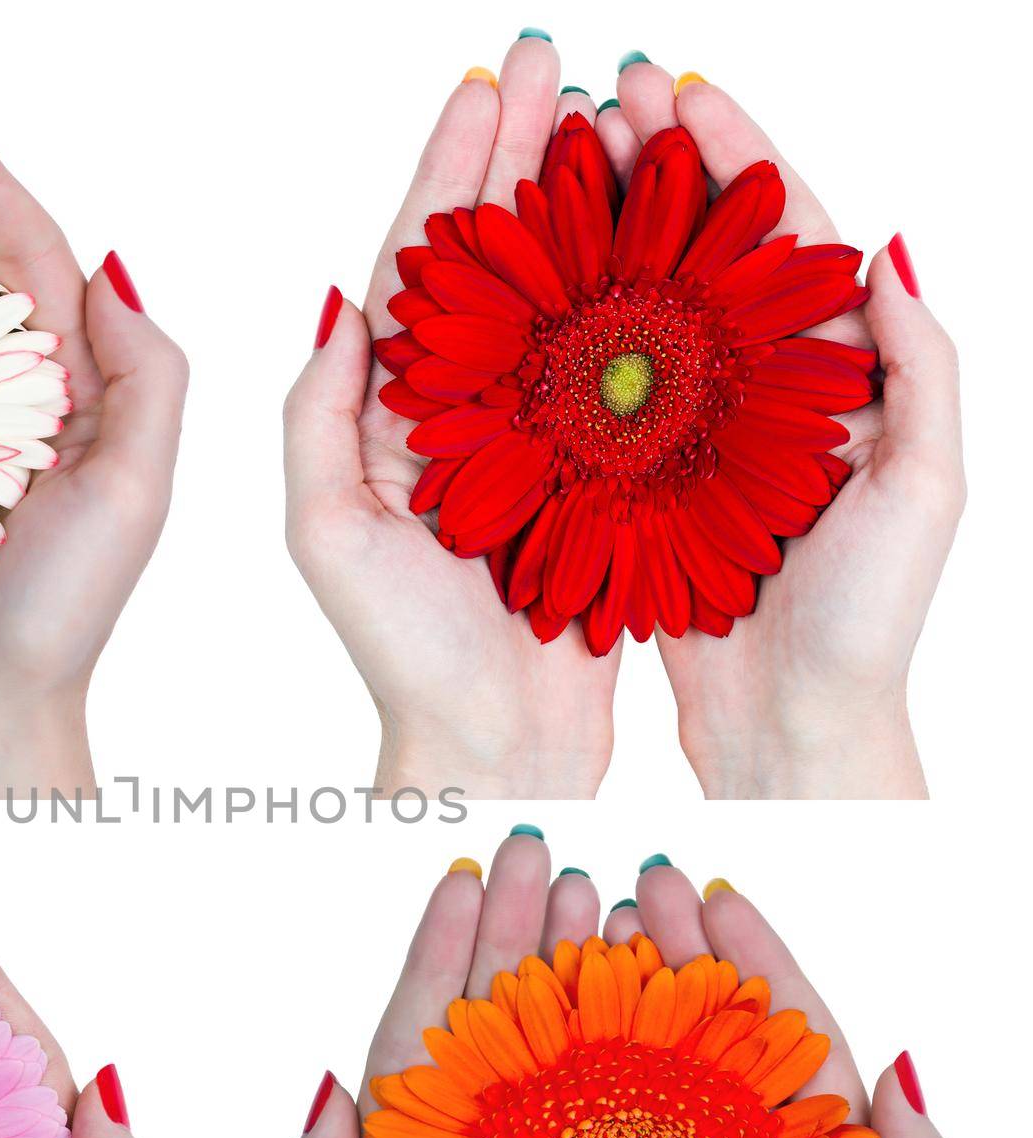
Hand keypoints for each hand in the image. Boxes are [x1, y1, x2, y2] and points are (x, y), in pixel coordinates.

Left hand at [269, 832, 621, 1137]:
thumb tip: (329, 1082)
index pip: (418, 1026)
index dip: (440, 948)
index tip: (464, 872)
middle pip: (491, 1017)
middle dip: (515, 933)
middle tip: (546, 851)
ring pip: (555, 1049)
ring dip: (573, 969)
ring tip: (601, 894)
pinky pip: (613, 1112)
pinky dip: (628, 1046)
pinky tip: (648, 990)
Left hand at [284, 38, 620, 798]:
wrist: (491, 746)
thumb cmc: (402, 656)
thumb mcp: (329, 530)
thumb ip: (322, 413)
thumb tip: (345, 298)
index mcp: (396, 413)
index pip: (424, 265)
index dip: (452, 171)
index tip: (485, 83)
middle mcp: (467, 411)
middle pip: (497, 259)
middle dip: (522, 157)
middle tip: (555, 57)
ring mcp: (537, 437)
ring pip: (566, 296)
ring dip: (588, 204)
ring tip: (615, 116)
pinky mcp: (602, 472)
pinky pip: (624, 366)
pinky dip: (643, 294)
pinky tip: (668, 229)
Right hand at [599, 862, 957, 1137]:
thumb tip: (904, 1064)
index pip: (791, 1035)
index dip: (756, 960)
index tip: (715, 893)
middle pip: (714, 1035)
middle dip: (680, 956)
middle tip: (634, 886)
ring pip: (653, 1073)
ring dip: (624, 1002)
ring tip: (588, 936)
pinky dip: (582, 1082)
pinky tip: (549, 1040)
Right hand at [606, 60, 963, 796]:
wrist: (793, 728)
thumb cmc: (868, 623)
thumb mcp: (925, 489)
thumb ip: (920, 365)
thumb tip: (889, 245)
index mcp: (838, 374)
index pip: (786, 237)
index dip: (737, 158)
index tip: (678, 95)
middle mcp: (762, 390)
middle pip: (703, 257)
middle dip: (650, 178)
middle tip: (588, 109)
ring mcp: (697, 434)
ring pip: (644, 314)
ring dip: (599, 245)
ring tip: (546, 180)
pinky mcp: (643, 485)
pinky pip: (602, 399)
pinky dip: (568, 345)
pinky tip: (526, 300)